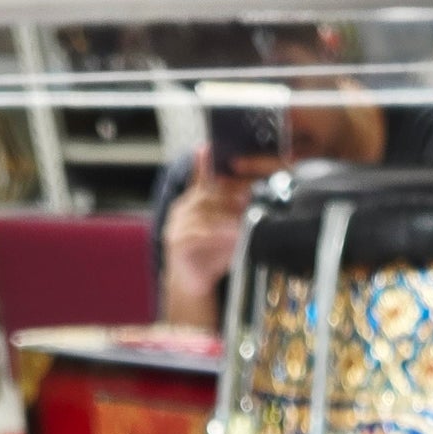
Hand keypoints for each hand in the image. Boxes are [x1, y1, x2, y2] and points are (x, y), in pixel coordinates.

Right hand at [162, 149, 253, 329]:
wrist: (194, 287)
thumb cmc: (212, 258)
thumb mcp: (229, 233)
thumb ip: (237, 217)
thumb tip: (256, 205)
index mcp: (193, 203)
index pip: (199, 179)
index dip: (203, 163)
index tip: (207, 147)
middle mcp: (182, 209)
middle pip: (206, 195)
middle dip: (227, 195)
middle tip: (248, 198)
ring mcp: (176, 225)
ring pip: (203, 214)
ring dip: (225, 217)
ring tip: (243, 222)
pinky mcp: (176, 242)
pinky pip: (198, 233)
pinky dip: (216, 234)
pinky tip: (231, 235)